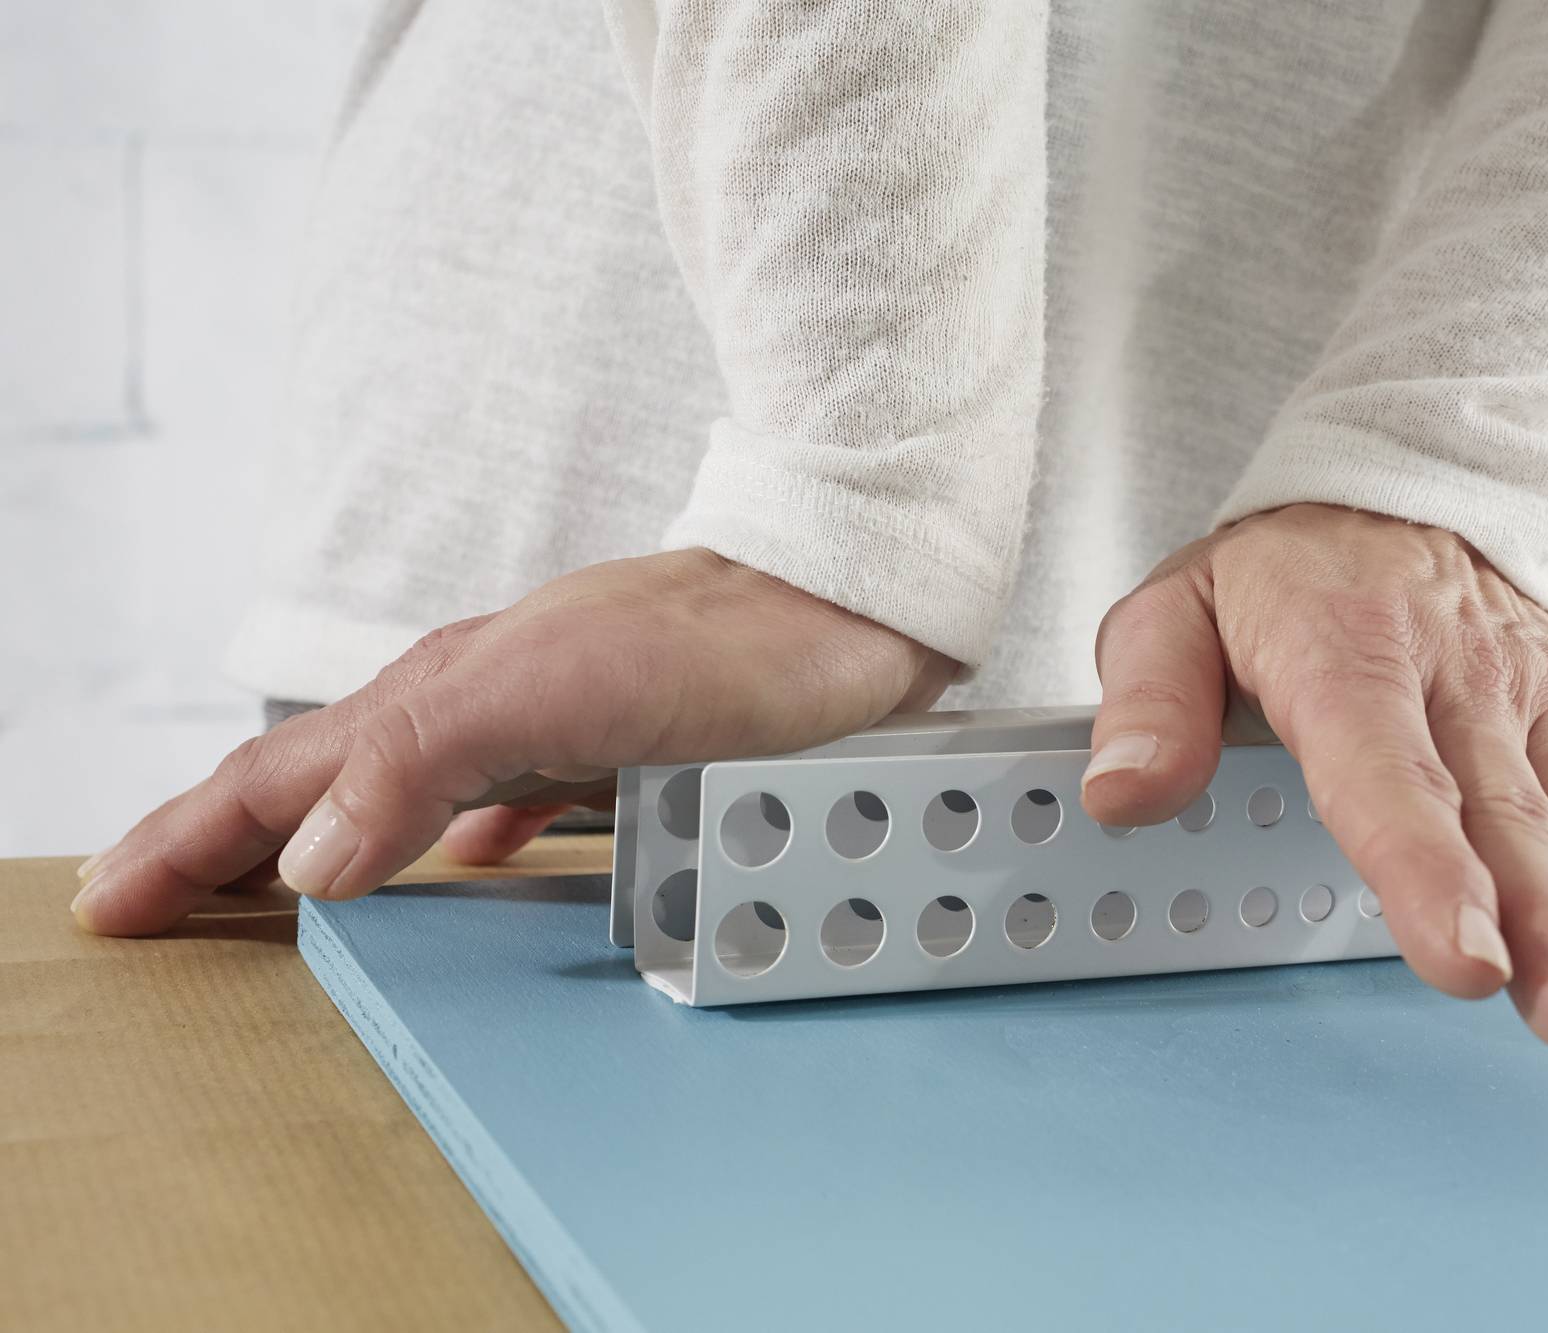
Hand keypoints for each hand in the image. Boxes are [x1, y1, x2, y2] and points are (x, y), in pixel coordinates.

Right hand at [73, 550, 954, 934]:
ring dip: (325, 838)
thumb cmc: (709, 641)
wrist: (839, 601)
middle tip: (147, 899)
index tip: (109, 904)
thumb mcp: (547, 693)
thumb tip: (310, 858)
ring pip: (403, 786)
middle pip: (321, 779)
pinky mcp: (618, 735)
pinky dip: (461, 834)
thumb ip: (422, 762)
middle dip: (223, 839)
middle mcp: (477, 701)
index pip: (280, 778)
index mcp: (439, 694)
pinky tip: (475, 862)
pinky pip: (508, 791)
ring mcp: (544, 716)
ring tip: (273, 885)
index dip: (189, 843)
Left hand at [1080, 503, 1547, 1053]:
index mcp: (1348, 657)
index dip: (1427, 870)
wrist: (1400, 479)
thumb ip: (1150, 702)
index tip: (1463, 960)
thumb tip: (1122, 797)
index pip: (1389, 775)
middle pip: (1507, 820)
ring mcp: (1542, 700)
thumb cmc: (1278, 576)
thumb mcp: (1178, 611)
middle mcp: (1461, 681)